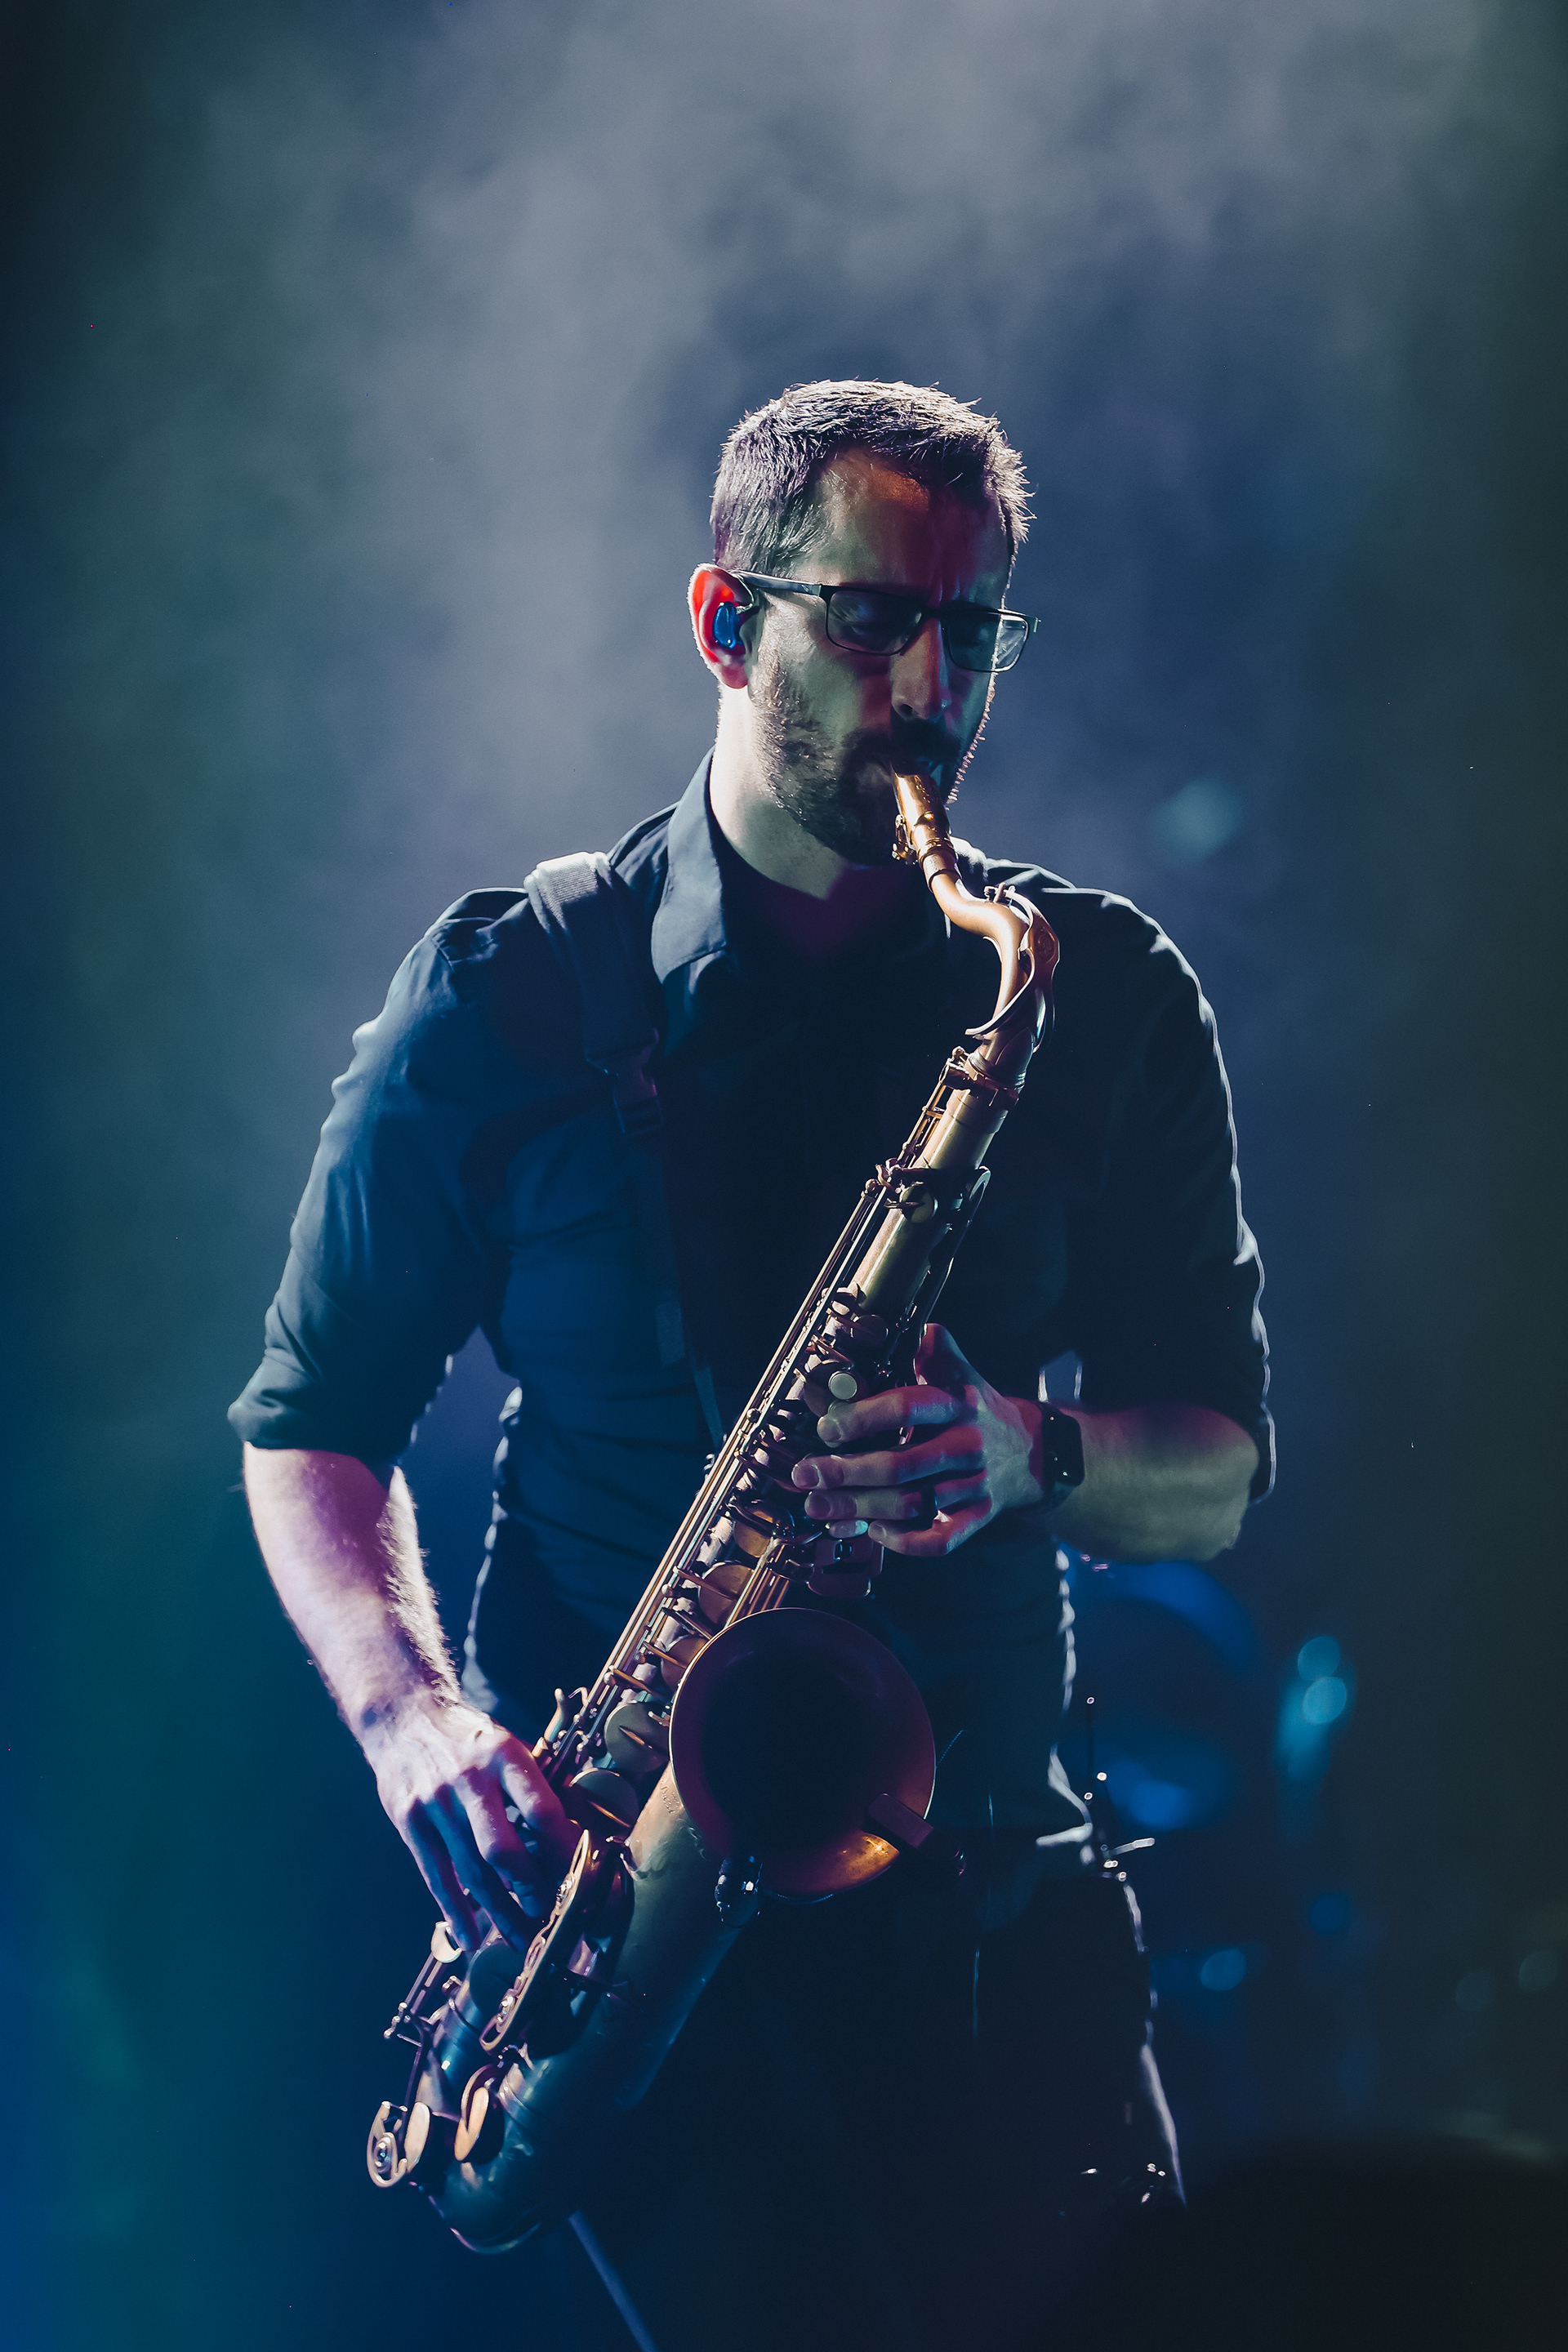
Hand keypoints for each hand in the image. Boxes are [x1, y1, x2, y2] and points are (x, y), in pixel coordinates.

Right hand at [363, 1695, 575, 1952]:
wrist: (404, 1715)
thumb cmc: (468, 1738)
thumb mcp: (507, 1743)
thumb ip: (535, 1783)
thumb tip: (574, 1829)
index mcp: (503, 1755)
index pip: (540, 1810)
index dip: (563, 1850)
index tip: (578, 1876)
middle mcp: (468, 1779)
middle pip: (502, 1849)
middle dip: (529, 1890)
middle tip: (548, 1914)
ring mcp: (435, 1802)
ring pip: (470, 1872)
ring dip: (499, 1912)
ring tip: (521, 1939)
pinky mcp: (409, 1821)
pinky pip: (435, 1876)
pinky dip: (454, 1911)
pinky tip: (470, 1937)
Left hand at [790, 1322, 1047, 1558]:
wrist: (1031, 1451)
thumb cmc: (977, 1407)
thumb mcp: (961, 1372)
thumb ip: (937, 1350)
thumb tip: (919, 1325)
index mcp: (958, 1404)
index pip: (908, 1407)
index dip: (863, 1418)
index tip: (825, 1427)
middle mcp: (968, 1446)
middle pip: (903, 1465)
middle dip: (848, 1473)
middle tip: (806, 1476)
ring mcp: (975, 1485)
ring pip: (914, 1505)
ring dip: (861, 1509)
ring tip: (819, 1507)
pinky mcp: (979, 1517)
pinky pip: (941, 1540)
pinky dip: (905, 1542)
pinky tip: (874, 1531)